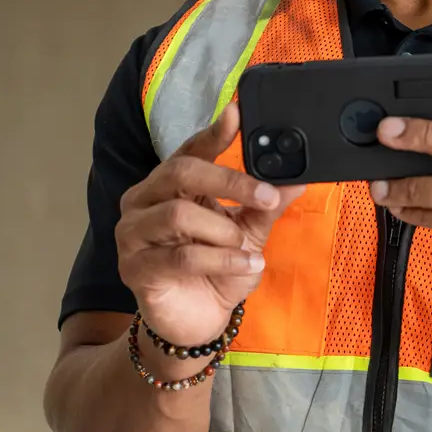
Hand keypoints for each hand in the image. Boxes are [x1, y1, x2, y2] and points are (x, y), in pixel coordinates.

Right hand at [116, 103, 306, 346]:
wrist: (199, 319)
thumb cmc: (218, 269)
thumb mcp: (250, 232)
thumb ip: (267, 205)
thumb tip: (298, 176)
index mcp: (171, 184)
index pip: (191, 149)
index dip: (214, 132)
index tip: (238, 112)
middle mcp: (145, 200)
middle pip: (181, 172)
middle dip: (230, 181)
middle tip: (266, 196)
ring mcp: (133, 233)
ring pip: (178, 214)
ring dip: (223, 231)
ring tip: (247, 246)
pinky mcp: (134, 268)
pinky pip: (180, 256)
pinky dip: (221, 259)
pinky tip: (246, 264)